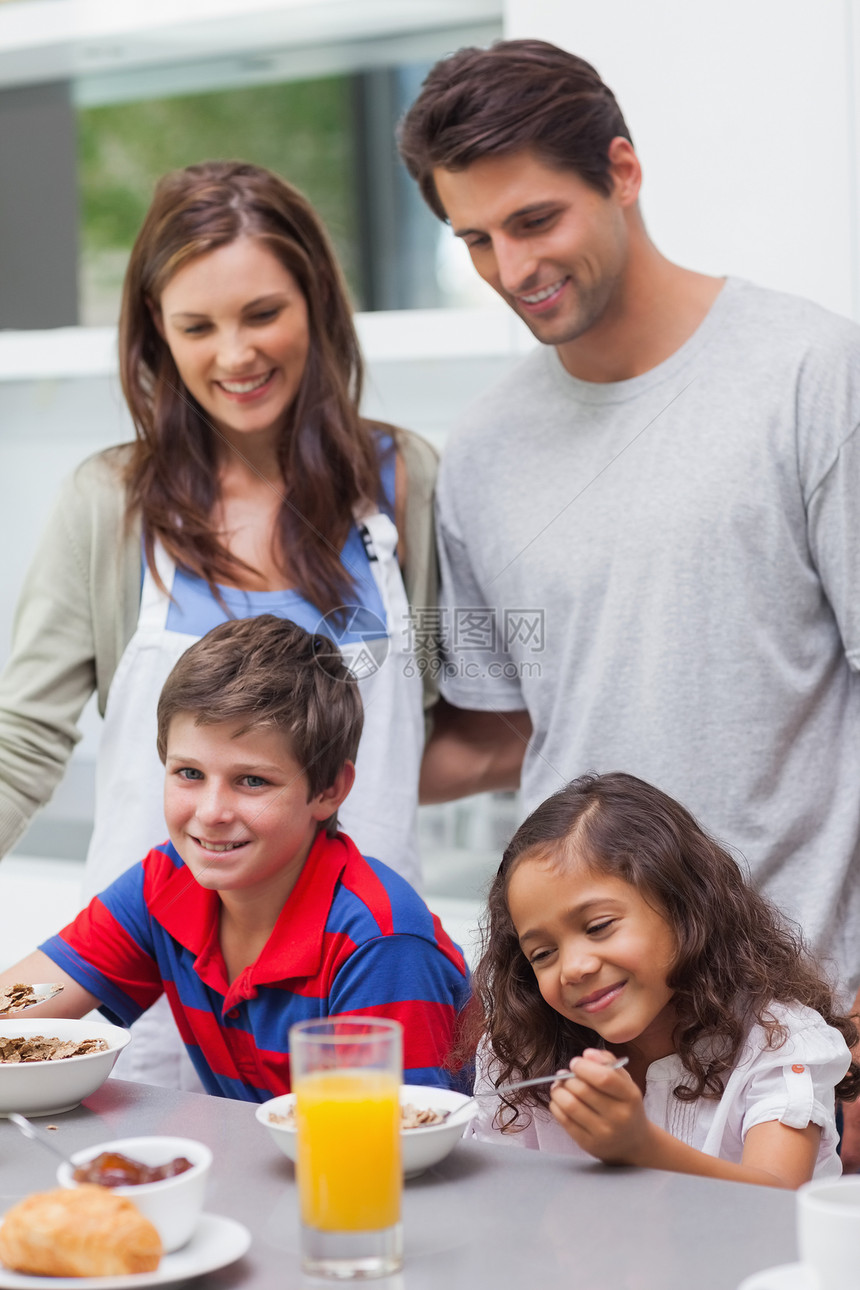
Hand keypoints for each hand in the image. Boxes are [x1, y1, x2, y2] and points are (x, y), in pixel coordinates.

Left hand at [549, 1049, 651, 1165]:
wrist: (633, 1143)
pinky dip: (556, 1106)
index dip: (584, 1067)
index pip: (604, 1078)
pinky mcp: (589, 1144)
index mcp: (630, 1096)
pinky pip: (565, 1121)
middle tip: (564, 1075)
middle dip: (568, 1078)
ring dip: (558, 1091)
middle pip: (583, 1091)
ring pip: (570, 1106)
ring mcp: (603, 1133)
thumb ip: (607, 1062)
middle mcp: (619, 1117)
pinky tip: (559, 1101)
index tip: (575, 1063)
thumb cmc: (625, 1105)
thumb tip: (587, 1055)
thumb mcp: (625, 1081)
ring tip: (558, 1086)